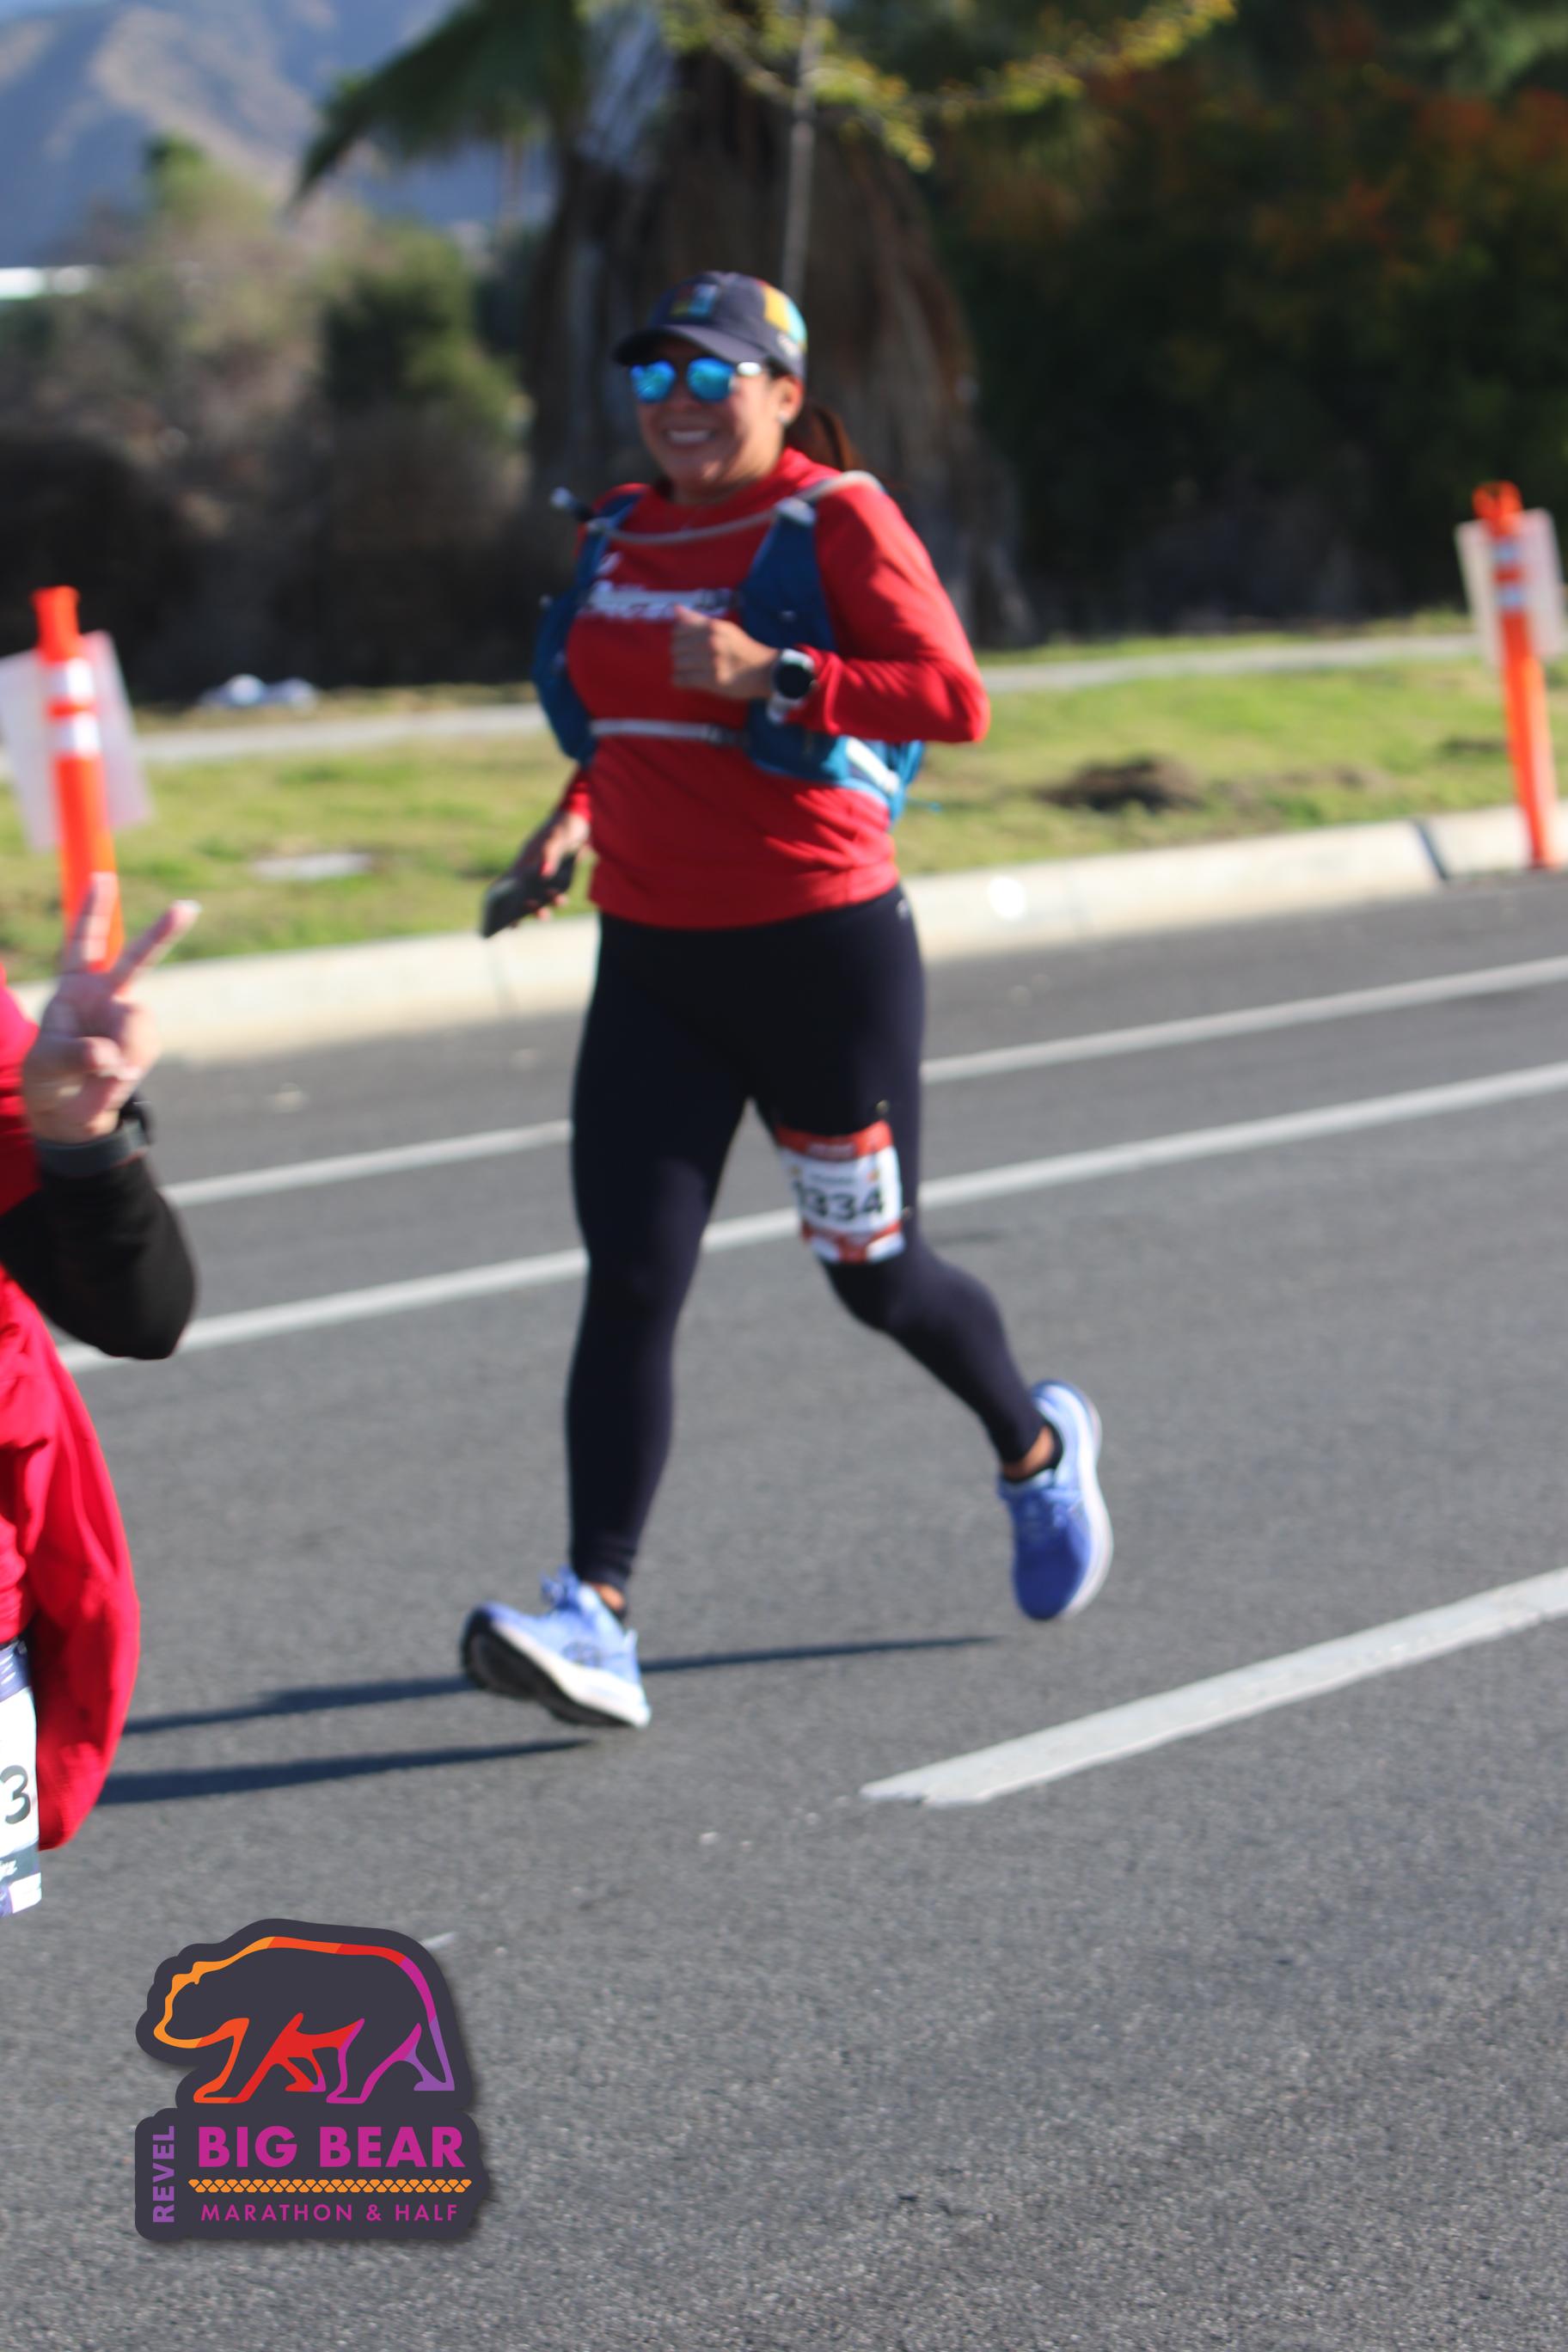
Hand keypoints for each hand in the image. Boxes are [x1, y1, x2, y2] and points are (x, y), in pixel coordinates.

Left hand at [23, 877, 198, 1143]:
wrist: (70, 1109)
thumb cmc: (50, 1075)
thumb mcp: (49, 1063)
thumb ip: (76, 1055)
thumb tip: (110, 1056)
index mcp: (74, 986)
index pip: (82, 942)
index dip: (92, 909)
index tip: (103, 877)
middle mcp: (106, 995)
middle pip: (136, 958)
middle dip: (162, 933)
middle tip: (188, 907)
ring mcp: (128, 1019)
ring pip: (139, 1022)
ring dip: (123, 1048)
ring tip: (104, 1073)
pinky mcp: (144, 1044)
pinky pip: (144, 1049)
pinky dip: (129, 1065)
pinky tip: (115, 1076)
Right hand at [503, 806, 590, 923]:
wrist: (579, 818)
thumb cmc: (562, 826)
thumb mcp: (556, 837)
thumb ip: (550, 855)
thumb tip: (542, 875)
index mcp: (524, 862)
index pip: (508, 885)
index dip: (502, 903)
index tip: (502, 918)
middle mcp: (532, 871)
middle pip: (525, 895)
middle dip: (531, 909)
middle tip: (541, 914)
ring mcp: (546, 874)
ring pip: (542, 896)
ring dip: (546, 904)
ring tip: (551, 908)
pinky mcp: (561, 876)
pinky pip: (556, 892)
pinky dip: (557, 898)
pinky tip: (562, 899)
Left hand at [670, 608, 775, 699]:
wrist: (764, 671)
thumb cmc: (742, 649)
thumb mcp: (724, 628)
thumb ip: (698, 619)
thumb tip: (675, 608)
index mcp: (714, 626)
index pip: (679, 630)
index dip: (679, 638)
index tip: (687, 644)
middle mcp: (711, 641)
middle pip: (676, 647)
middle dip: (679, 654)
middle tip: (689, 659)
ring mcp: (712, 661)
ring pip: (678, 663)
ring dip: (681, 668)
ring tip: (690, 670)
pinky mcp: (712, 680)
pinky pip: (682, 679)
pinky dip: (680, 681)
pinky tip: (685, 680)